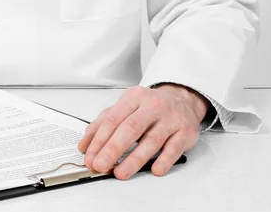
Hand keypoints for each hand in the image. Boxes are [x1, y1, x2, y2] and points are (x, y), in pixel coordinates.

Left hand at [77, 84, 209, 179]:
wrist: (182, 99)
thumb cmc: (149, 107)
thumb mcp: (125, 108)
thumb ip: (103, 124)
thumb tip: (85, 145)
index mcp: (133, 98)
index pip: (112, 120)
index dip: (98, 140)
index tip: (90, 156)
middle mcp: (152, 106)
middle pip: (129, 129)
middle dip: (112, 149)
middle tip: (100, 165)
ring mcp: (170, 118)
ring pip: (150, 141)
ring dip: (134, 160)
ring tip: (120, 173)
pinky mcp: (185, 131)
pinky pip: (173, 148)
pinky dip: (164, 160)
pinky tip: (154, 170)